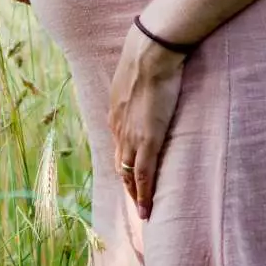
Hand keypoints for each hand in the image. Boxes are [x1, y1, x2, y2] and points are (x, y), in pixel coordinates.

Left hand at [107, 23, 186, 219]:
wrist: (149, 53)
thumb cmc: (149, 59)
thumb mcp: (137, 78)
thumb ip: (138, 88)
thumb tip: (148, 85)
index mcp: (116, 115)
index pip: (119, 147)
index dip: (124, 164)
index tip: (129, 177)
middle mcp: (119, 129)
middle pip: (120, 164)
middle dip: (127, 184)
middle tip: (135, 202)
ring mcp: (131, 136)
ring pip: (129, 173)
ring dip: (135, 194)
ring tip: (142, 211)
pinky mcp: (147, 139)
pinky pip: (144, 174)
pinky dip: (144, 193)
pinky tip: (147, 209)